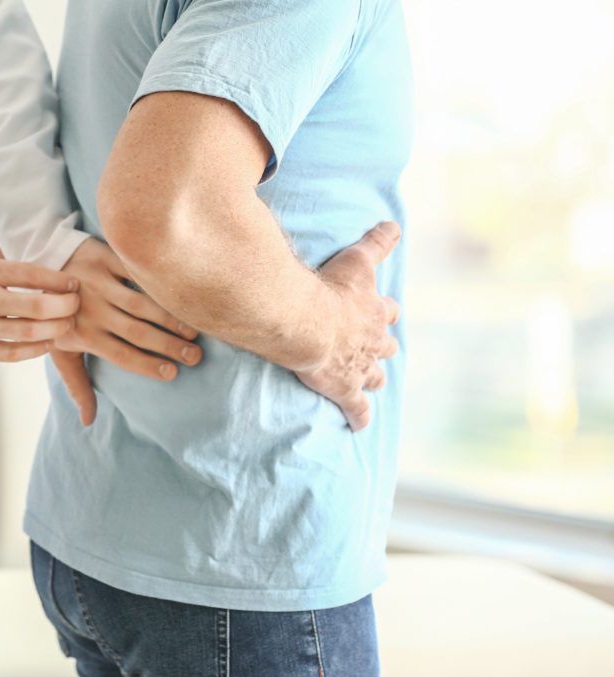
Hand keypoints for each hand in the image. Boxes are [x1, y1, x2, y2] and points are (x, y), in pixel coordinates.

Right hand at [0, 236, 78, 362]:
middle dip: (66, 306)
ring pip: (30, 332)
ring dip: (56, 329)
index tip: (73, 283)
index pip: (33, 275)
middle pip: (39, 306)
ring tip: (68, 324)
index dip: (60, 280)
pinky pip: (13, 353)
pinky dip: (35, 349)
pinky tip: (47, 343)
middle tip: (77, 304)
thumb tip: (16, 258)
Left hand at [48, 238, 201, 424]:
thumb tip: (87, 422)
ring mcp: (99, 283)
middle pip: (136, 332)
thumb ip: (77, 384)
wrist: (40, 264)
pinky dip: (157, 284)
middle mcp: (91, 310)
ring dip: (169, 318)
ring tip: (193, 331)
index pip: (121, 355)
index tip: (172, 374)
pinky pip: (136, 272)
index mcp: (83, 334)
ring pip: (140, 304)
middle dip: (168, 346)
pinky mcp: (105, 258)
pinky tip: (180, 295)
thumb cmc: (57, 315)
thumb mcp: (60, 351)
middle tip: (195, 356)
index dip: (148, 366)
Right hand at [295, 222, 401, 431]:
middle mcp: (373, 342)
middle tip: (376, 349)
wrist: (306, 322)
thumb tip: (395, 224)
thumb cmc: (329, 289)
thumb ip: (377, 242)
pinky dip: (359, 417)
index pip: (388, 313)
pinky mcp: (344, 390)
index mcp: (375, 312)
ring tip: (370, 382)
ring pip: (375, 377)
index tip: (383, 313)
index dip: (386, 313)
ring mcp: (360, 368)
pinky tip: (359, 426)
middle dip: (382, 348)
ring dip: (373, 379)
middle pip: (386, 348)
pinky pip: (356, 408)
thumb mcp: (357, 259)